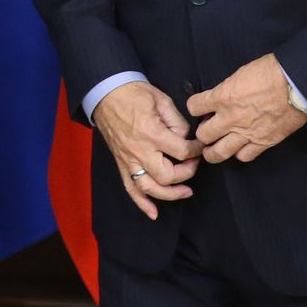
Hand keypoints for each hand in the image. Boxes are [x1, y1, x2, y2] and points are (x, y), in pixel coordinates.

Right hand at [92, 81, 203, 219]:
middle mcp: (140, 150)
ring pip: (150, 188)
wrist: (106, 92)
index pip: (182, 152)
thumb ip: (177, 122)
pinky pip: (130, 188)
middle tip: (193, 164)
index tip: (200, 146)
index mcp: (151, 133)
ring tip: (185, 192)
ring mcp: (128, 159)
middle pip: (168, 175)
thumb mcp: (162, 100)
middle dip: (186, 173)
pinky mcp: (121, 163)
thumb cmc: (134, 93)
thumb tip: (185, 138)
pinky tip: (154, 213)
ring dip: (170, 194)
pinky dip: (142, 204)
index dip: (196, 150)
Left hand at [187, 53, 306, 162]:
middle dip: (202, 134)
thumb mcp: (240, 74)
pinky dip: (240, 153)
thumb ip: (227, 90)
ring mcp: (247, 133)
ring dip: (213, 152)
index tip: (199, 108)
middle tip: (206, 132)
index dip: (195, 107)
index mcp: (222, 97)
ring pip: (219, 153)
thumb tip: (221, 97)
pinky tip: (240, 148)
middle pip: (203, 135)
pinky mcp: (264, 142)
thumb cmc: (271, 72)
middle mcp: (230, 118)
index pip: (193, 107)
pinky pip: (245, 156)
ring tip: (213, 150)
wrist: (298, 84)